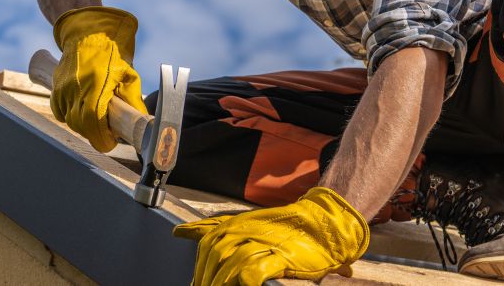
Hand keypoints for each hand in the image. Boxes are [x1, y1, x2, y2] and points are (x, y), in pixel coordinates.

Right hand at [51, 6, 149, 151]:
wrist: (87, 35)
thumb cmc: (111, 53)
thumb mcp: (128, 73)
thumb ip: (132, 98)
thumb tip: (139, 121)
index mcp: (95, 85)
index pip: (93, 122)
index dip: (102, 138)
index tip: (110, 142)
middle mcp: (75, 88)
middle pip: (81, 126)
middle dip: (95, 133)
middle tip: (108, 132)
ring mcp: (63, 89)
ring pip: (71, 121)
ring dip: (84, 125)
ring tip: (98, 118)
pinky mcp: (56, 88)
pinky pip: (61, 112)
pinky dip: (71, 116)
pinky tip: (83, 109)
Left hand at [173, 187, 368, 285]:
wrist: (323, 224)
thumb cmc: (284, 228)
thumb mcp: (244, 224)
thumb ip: (212, 227)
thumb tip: (180, 232)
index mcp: (236, 224)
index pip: (206, 242)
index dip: (198, 266)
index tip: (194, 283)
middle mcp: (247, 230)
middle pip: (215, 255)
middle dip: (206, 278)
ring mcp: (263, 242)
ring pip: (230, 264)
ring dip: (220, 283)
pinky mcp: (281, 257)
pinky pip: (253, 271)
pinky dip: (244, 282)